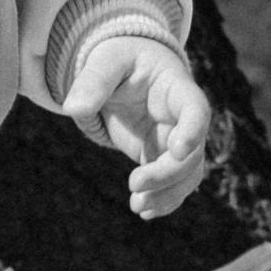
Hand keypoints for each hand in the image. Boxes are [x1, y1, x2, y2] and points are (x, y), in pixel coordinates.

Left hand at [66, 34, 212, 218]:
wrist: (124, 70)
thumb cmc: (118, 58)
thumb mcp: (105, 60)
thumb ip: (93, 81)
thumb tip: (74, 108)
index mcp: (176, 87)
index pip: (196, 110)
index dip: (192, 130)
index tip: (177, 150)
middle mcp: (183, 118)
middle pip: (193, 151)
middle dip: (168, 173)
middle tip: (134, 185)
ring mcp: (175, 139)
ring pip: (188, 174)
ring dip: (168, 194)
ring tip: (137, 207)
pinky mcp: (161, 156)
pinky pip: (172, 184)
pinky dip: (163, 200)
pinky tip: (144, 212)